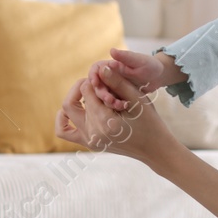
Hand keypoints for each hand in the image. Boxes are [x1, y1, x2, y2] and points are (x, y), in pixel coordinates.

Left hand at [56, 62, 175, 162]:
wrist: (155, 149)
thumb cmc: (150, 122)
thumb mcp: (137, 99)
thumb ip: (118, 82)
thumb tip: (100, 68)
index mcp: (105, 121)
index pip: (86, 90)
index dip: (95, 79)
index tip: (107, 77)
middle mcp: (92, 133)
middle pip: (72, 101)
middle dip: (82, 86)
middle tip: (97, 81)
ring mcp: (89, 140)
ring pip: (65, 114)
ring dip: (72, 100)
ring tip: (85, 93)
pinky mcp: (89, 144)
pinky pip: (64, 131)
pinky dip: (62, 120)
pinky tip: (70, 111)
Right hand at [88, 48, 177, 110]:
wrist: (158, 77)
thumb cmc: (150, 65)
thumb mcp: (139, 61)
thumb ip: (125, 57)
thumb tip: (111, 51)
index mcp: (110, 65)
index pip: (95, 69)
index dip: (93, 76)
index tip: (96, 83)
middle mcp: (109, 76)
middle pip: (98, 85)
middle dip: (102, 93)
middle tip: (110, 100)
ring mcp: (113, 87)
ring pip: (104, 95)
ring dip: (108, 101)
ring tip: (120, 105)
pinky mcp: (118, 96)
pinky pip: (113, 102)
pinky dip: (116, 105)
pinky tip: (125, 107)